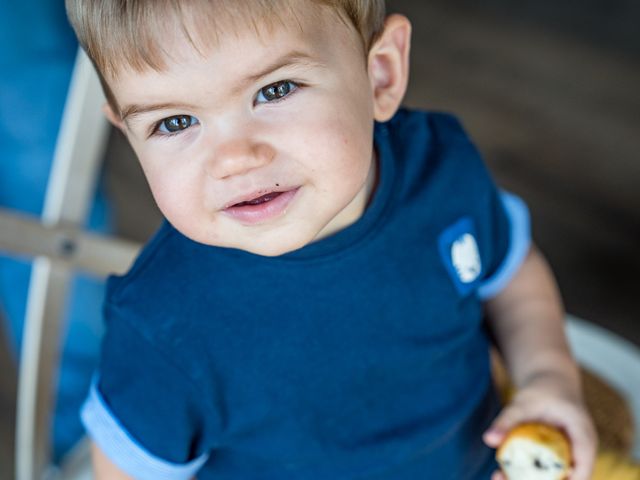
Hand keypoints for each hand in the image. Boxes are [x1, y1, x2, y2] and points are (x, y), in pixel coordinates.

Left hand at [482, 379, 596, 479]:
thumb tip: (488, 439)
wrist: (552, 383)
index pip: (583, 467)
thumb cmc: (542, 390)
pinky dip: (527, 474)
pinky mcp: (559, 458)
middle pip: (569, 477)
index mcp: (583, 436)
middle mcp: (581, 451)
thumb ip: (507, 420)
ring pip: (556, 477)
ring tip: (498, 477)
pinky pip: (546, 472)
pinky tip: (502, 473)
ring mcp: (571, 456)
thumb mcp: (523, 402)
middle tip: (502, 479)